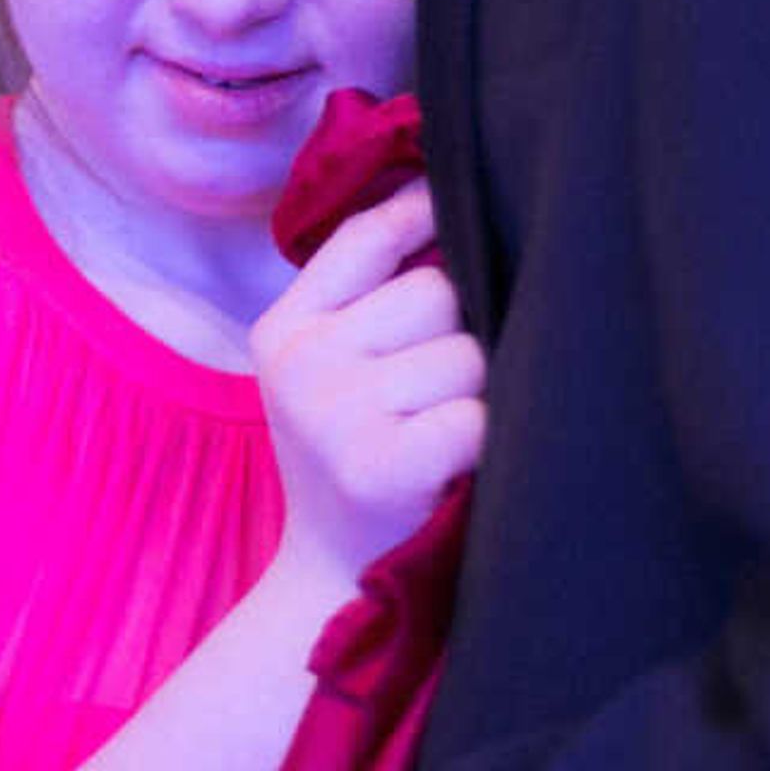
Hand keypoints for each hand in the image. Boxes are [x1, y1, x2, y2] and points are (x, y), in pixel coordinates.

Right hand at [246, 183, 483, 590]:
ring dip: (481, 390)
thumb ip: (367, 291)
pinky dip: (487, 436)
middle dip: (463, 332)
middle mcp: (301, 364)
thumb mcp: (331, 370)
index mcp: (282, 329)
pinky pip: (477, 413)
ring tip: (450, 430)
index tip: (467, 204)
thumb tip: (443, 187)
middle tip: (444, 389)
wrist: (337, 583)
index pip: (367, 234)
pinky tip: (462, 463)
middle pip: (437, 292)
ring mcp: (335, 413)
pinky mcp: (380, 465)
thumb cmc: (359, 458)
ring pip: (467, 352)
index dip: (427, 210)